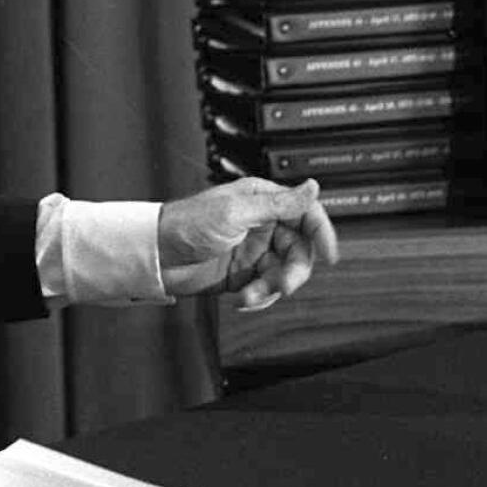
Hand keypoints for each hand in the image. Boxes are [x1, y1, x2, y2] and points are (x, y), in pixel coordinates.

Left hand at [156, 177, 337, 308]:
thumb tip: (313, 187)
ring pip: (283, 272)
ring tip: (253, 294)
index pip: (305, 214)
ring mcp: (253, 251)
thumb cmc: (186, 224)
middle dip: (294, 270)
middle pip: (298, 249)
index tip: (331, 253)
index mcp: (263, 201)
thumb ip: (280, 204)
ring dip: (272, 288)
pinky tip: (243, 299)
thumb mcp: (236, 212)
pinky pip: (265, 288)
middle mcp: (262, 224)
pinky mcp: (243, 275)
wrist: (155, 256)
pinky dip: (258, 297)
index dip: (321, 232)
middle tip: (284, 285)